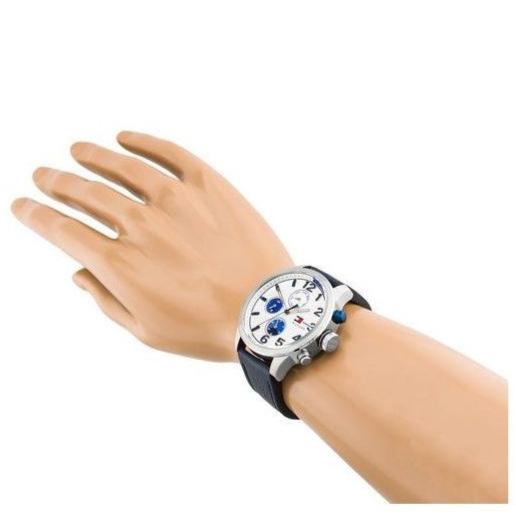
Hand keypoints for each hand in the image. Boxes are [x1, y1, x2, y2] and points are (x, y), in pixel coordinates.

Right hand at [11, 132, 292, 360]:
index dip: (37, 216)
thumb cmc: (208, 329)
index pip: (64, 231)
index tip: (22, 205)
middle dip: (57, 183)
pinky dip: (143, 142)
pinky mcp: (209, 185)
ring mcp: (176, 200)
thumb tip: (79, 273)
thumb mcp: (148, 331)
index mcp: (121, 264)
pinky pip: (169, 153)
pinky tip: (125, 138)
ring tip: (77, 150)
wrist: (266, 310)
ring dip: (92, 156)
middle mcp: (141, 225)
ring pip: (121, 166)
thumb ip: (107, 300)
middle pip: (86, 194)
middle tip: (43, 175)